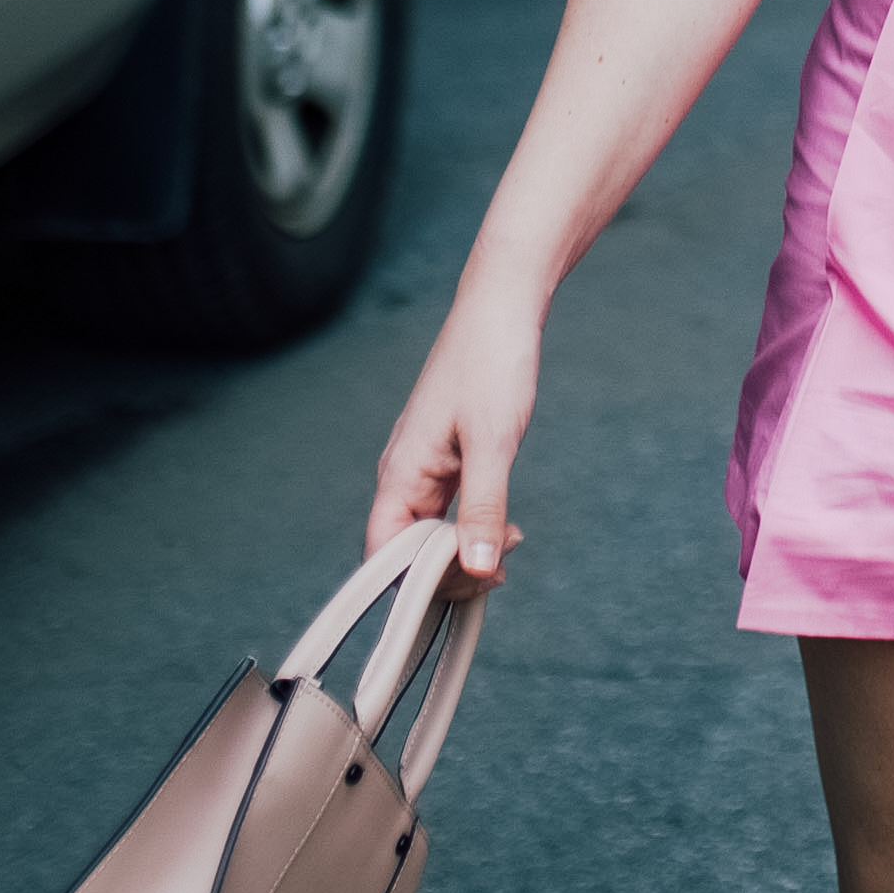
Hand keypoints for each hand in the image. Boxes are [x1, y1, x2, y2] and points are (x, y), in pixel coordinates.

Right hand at [368, 267, 544, 592]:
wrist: (502, 309)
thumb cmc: (491, 364)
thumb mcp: (493, 443)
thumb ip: (485, 508)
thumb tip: (480, 568)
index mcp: (400, 472)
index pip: (383, 554)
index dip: (417, 583)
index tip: (470, 580)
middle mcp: (404, 474)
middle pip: (407, 552)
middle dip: (451, 569)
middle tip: (503, 562)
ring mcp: (425, 467)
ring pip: (431, 533)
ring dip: (466, 549)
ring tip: (510, 541)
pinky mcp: (447, 459)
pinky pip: (448, 512)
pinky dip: (473, 526)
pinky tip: (505, 527)